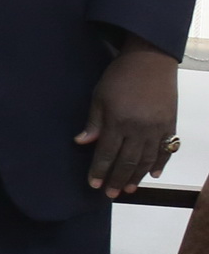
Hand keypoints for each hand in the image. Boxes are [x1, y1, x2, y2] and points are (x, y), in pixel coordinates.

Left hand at [78, 37, 181, 198]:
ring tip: (128, 188)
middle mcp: (139, 128)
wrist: (151, 60)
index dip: (100, 171)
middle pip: (127, 161)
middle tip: (110, 194)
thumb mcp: (99, 96)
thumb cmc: (119, 76)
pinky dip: (160, 163)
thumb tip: (82, 143)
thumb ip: (93, 122)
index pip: (106, 153)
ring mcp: (157, 127)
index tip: (94, 184)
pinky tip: (153, 175)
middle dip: (117, 179)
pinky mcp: (170, 124)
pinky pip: (166, 149)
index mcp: (117, 121)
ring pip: (147, 159)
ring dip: (137, 176)